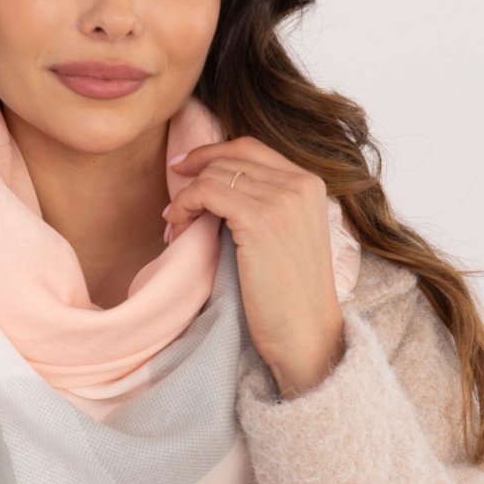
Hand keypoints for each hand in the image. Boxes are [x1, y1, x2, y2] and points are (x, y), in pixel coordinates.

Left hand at [164, 138, 345, 390]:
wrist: (305, 335)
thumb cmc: (289, 297)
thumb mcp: (285, 237)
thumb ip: (264, 205)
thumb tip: (213, 185)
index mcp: (311, 184)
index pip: (251, 148)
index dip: (212, 152)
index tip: (184, 166)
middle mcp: (300, 184)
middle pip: (231, 156)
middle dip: (195, 174)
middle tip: (172, 202)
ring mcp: (282, 200)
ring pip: (216, 174)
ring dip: (186, 195)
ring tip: (175, 224)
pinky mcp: (260, 219)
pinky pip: (207, 192)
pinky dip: (185, 204)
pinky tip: (177, 225)